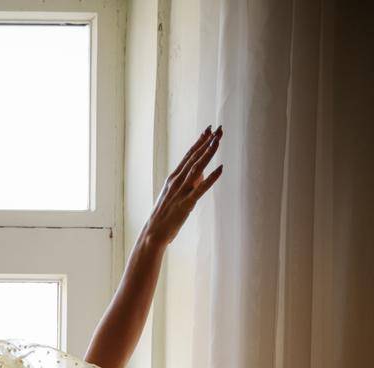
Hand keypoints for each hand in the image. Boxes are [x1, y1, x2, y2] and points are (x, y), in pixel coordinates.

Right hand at [142, 125, 223, 249]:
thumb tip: (202, 175)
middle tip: (218, 129)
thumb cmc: (163, 216)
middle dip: (207, 142)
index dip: (199, 142)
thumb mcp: (174, 196)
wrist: (153, 233)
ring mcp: (181, 192)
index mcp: (172, 178)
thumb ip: (188, 184)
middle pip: (194, 157)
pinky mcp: (186, 204)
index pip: (188, 156)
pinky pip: (201, 189)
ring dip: (208, 153)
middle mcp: (176, 181)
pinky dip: (211, 178)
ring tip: (218, 140)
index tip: (208, 130)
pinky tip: (220, 168)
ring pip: (197, 168)